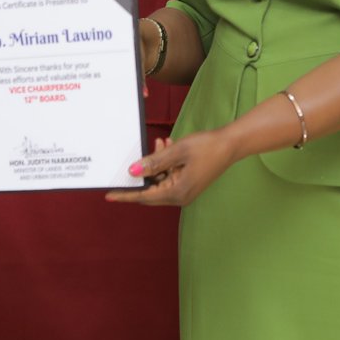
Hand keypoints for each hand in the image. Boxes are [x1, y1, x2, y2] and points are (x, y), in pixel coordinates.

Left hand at [105, 130, 235, 207]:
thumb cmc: (206, 147)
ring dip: (156, 163)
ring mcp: (185, 191)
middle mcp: (180, 196)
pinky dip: (165, 163)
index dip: (126, 195)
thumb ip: (154, 161)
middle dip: (144, 171)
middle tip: (138, 155)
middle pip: (151, 189)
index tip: (109, 195)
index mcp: (177, 192)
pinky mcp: (188, 184)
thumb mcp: (177, 151)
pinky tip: (167, 146)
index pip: (144, 196)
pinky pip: (168, 176)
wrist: (230, 145)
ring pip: (160, 179)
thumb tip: (133, 171)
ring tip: (162, 143)